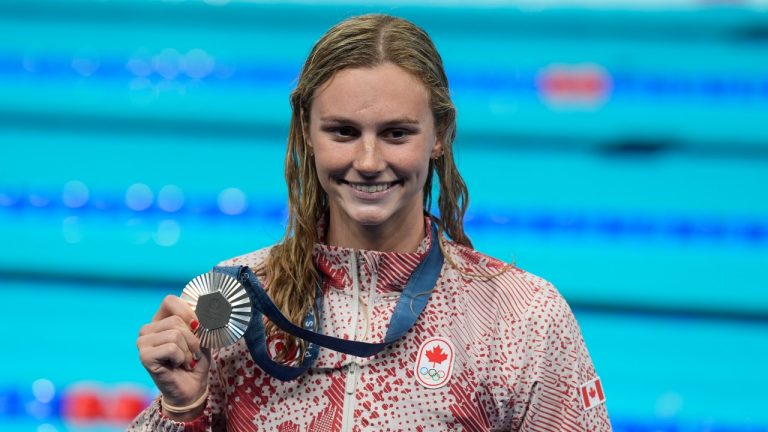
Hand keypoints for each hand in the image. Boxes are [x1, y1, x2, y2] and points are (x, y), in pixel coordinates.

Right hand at [137, 295, 208, 419]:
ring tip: (186, 360)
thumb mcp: (201, 336)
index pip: (170, 301)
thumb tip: (203, 309)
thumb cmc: (195, 361)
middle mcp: (148, 329)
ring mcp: (143, 342)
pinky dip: (181, 358)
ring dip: (188, 350)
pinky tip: (178, 366)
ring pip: (175, 334)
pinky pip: (171, 347)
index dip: (188, 311)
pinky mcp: (144, 356)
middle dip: (193, 338)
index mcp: (160, 320)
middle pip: (176, 320)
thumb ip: (199, 320)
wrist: (192, 388)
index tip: (198, 327)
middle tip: (192, 353)